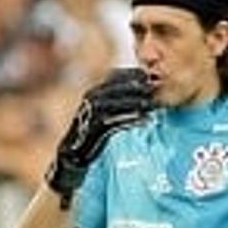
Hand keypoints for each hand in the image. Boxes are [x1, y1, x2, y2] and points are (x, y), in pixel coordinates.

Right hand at [46, 67, 151, 205]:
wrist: (74, 152)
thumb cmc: (93, 131)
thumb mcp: (103, 110)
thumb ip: (116, 99)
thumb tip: (141, 90)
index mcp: (93, 92)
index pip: (113, 77)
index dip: (131, 74)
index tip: (149, 76)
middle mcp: (90, 100)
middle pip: (115, 88)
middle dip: (134, 87)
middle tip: (152, 87)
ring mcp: (90, 114)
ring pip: (115, 104)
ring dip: (134, 103)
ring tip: (151, 104)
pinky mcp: (93, 130)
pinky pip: (114, 123)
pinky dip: (130, 121)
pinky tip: (145, 121)